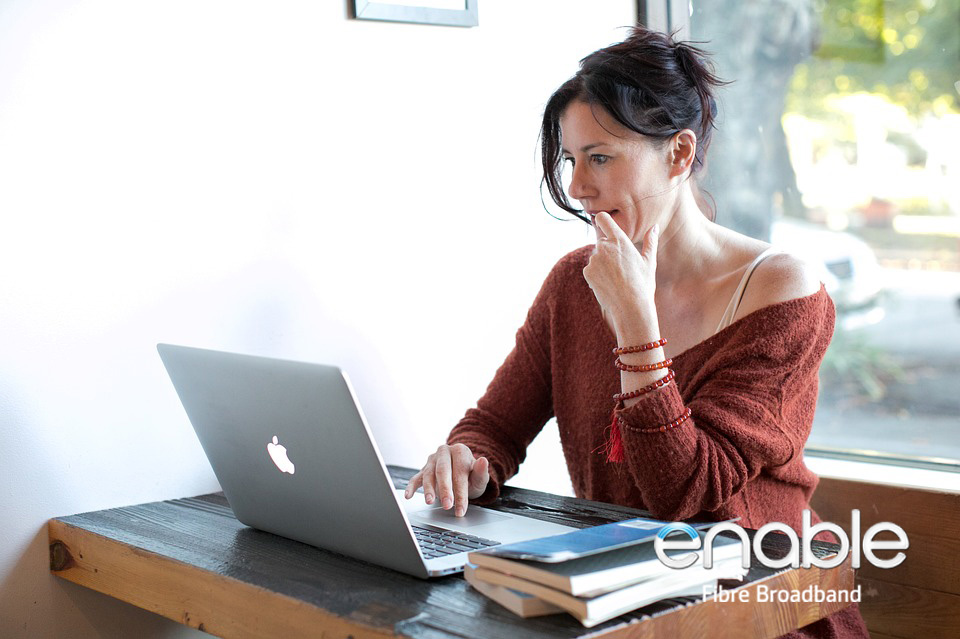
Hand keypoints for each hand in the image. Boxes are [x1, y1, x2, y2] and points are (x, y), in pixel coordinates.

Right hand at [403, 443, 489, 516]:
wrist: (462, 474)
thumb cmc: (471, 477)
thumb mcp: (480, 477)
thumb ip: (482, 471)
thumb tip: (484, 461)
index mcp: (460, 451)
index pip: (459, 473)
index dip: (460, 493)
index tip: (461, 509)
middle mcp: (444, 452)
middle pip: (442, 471)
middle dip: (444, 490)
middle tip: (447, 505)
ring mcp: (432, 460)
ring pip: (429, 474)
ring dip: (428, 489)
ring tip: (429, 501)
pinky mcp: (423, 469)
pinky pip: (416, 477)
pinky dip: (411, 487)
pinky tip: (409, 496)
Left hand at [582, 212, 658, 335]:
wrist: (630, 307)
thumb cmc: (643, 284)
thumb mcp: (649, 262)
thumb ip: (650, 242)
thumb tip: (654, 226)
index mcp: (619, 240)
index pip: (602, 218)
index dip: (602, 219)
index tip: (604, 224)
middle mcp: (604, 247)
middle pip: (601, 241)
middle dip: (608, 250)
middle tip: (621, 267)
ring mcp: (594, 259)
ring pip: (596, 257)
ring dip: (602, 263)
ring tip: (617, 278)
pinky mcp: (587, 272)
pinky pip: (590, 269)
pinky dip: (597, 275)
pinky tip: (609, 284)